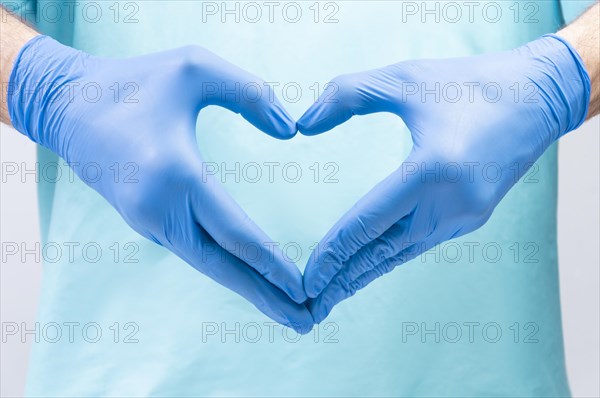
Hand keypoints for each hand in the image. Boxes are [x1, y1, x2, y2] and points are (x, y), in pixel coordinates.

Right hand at [8, 36, 311, 332]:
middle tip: (306, 322)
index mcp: (175, 175)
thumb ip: (250, 93)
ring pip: (206, 264)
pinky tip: (246, 276)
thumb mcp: (195, 67)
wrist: (68, 106)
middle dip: (265, 296)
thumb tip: (291, 132)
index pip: (234, 233)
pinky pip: (192, 251)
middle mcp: (160, 209)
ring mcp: (148, 221)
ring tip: (284, 310)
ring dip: (247, 288)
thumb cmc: (134, 83)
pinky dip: (224, 269)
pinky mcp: (145, 221)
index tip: (303, 288)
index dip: (271, 263)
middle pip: (222, 267)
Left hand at [298, 34, 589, 322]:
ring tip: (333, 296)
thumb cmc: (471, 83)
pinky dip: (390, 256)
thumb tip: (303, 124)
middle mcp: (450, 204)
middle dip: (343, 281)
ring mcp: (465, 215)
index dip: (333, 254)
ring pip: (402, 253)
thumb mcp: (405, 78)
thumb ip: (347, 95)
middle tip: (309, 308)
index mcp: (432, 172)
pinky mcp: (472, 216)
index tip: (307, 280)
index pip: (368, 223)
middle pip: (382, 253)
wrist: (539, 97)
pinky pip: (421, 243)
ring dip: (365, 274)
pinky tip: (372, 264)